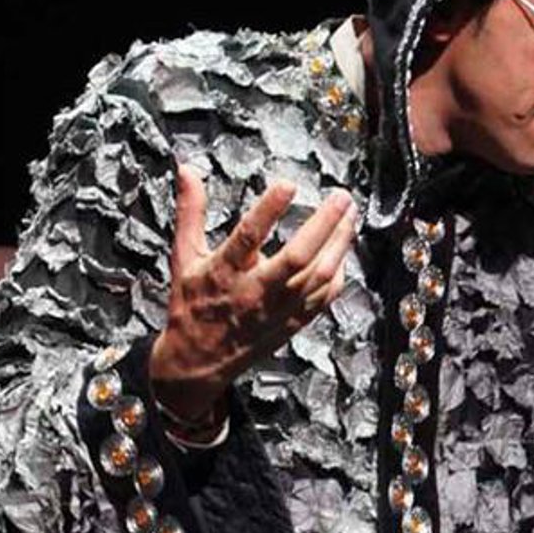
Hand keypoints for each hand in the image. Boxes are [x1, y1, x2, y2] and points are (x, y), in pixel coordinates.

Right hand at [150, 166, 357, 420]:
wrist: (198, 362)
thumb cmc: (192, 305)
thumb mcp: (183, 256)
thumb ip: (191, 211)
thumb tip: (188, 170)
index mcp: (224, 273)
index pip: (248, 237)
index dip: (269, 210)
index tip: (288, 185)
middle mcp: (254, 292)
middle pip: (297, 257)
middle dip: (324, 225)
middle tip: (341, 197)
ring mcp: (277, 310)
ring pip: (318, 277)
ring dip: (339, 245)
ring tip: (350, 217)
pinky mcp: (292, 323)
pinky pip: (323, 298)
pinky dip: (338, 274)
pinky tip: (342, 253)